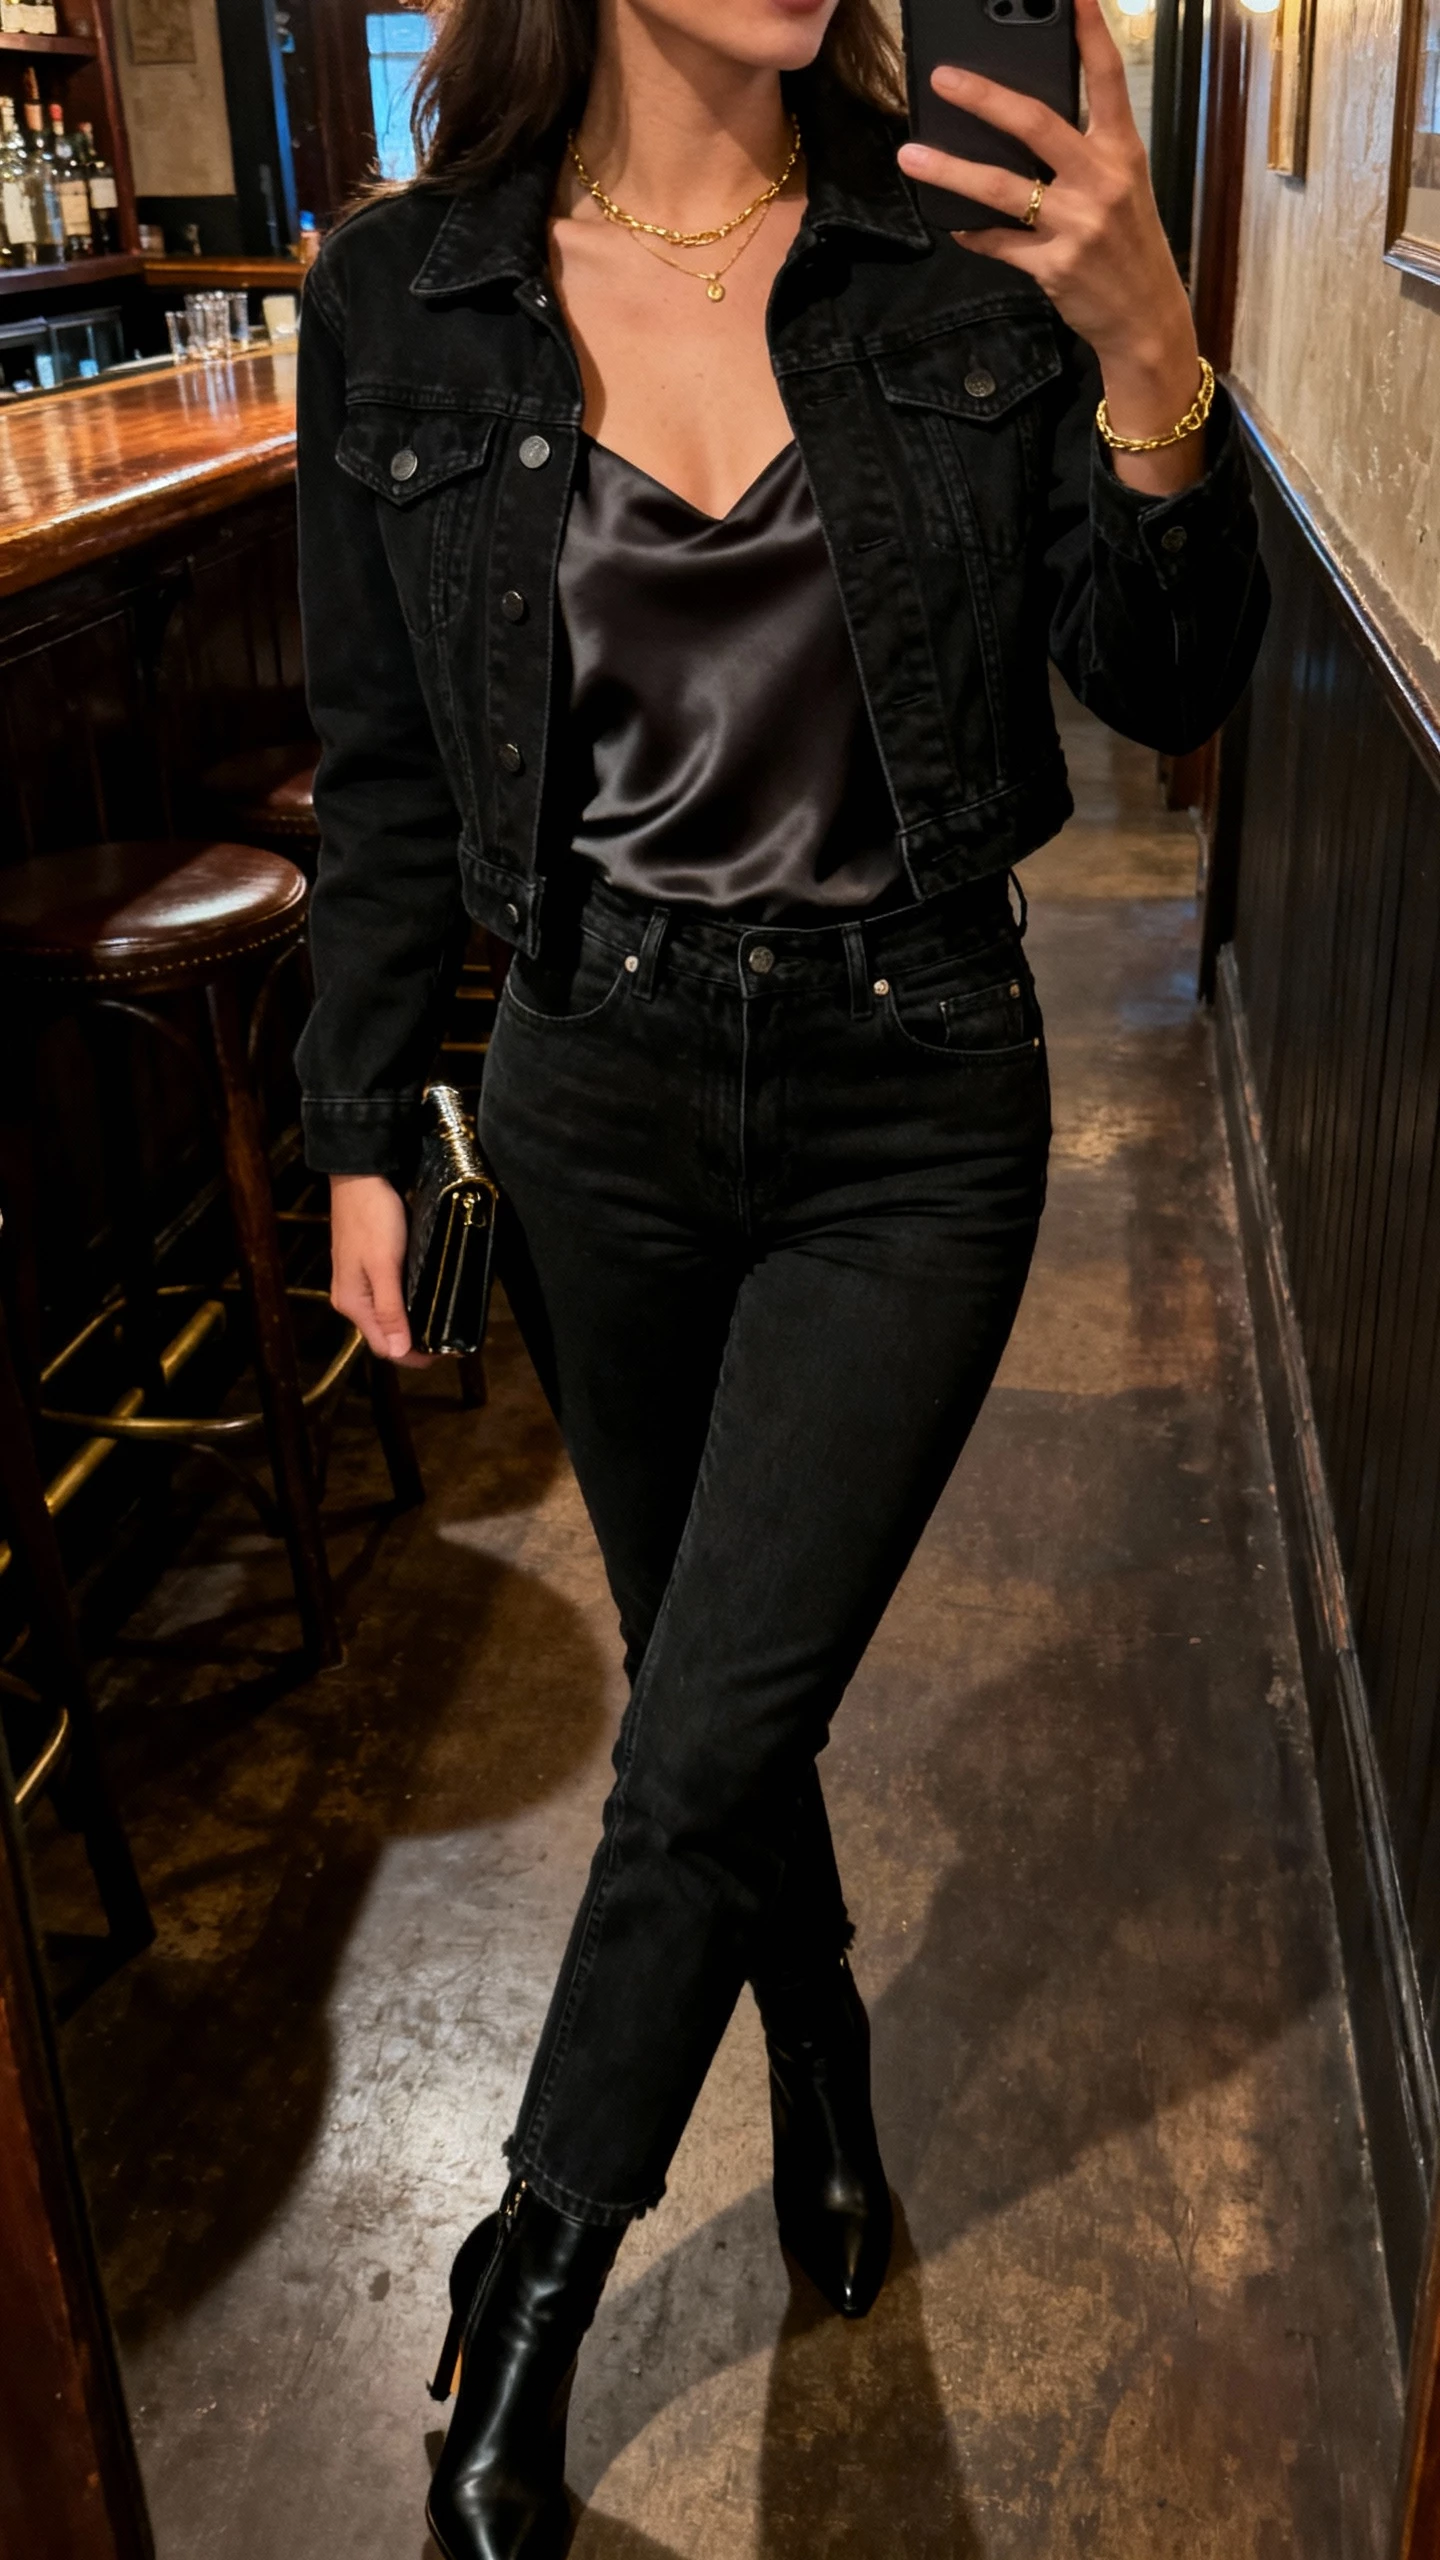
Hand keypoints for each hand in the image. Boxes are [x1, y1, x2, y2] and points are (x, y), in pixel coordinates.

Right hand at [329, 1172, 433, 1365]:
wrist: (360, 1177)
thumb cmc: (373, 1218)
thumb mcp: (385, 1265)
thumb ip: (390, 1309)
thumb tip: (398, 1352)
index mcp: (353, 1303)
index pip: (384, 1347)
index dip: (413, 1357)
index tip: (445, 1354)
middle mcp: (351, 1299)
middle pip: (384, 1335)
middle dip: (413, 1344)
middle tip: (448, 1341)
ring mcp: (356, 1284)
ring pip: (385, 1318)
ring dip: (410, 1326)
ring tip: (440, 1324)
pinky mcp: (364, 1269)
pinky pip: (386, 1300)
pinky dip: (404, 1307)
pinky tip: (423, 1302)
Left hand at [896, 0, 1204, 493]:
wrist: (1146, 318)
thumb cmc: (1129, 247)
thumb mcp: (1122, 188)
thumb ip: (1083, 154)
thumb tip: (1022, 127)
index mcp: (1122, 151)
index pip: (1106, 78)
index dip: (1089, 31)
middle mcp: (1101, 181)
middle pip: (1035, 124)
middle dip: (984, 97)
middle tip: (943, 78)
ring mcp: (1076, 225)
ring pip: (1001, 188)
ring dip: (951, 170)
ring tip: (912, 153)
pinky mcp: (1053, 265)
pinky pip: (999, 242)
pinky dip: (972, 231)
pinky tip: (953, 223)